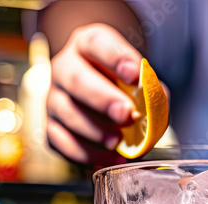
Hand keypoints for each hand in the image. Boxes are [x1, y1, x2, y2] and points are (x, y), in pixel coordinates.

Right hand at [46, 23, 145, 165]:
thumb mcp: (135, 74)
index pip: (97, 43)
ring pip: (66, 113)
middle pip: (76, 79)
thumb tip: (156, 104)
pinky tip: (110, 157)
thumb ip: (149, 86)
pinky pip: (62, 142)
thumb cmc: (118, 81)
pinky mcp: (51, 126)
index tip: (135, 73)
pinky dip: (87, 153)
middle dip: (102, 98)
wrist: (95, 92)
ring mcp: (54, 98)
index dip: (115, 57)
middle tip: (126, 113)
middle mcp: (64, 67)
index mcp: (86, 45)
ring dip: (94, 130)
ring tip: (118, 141)